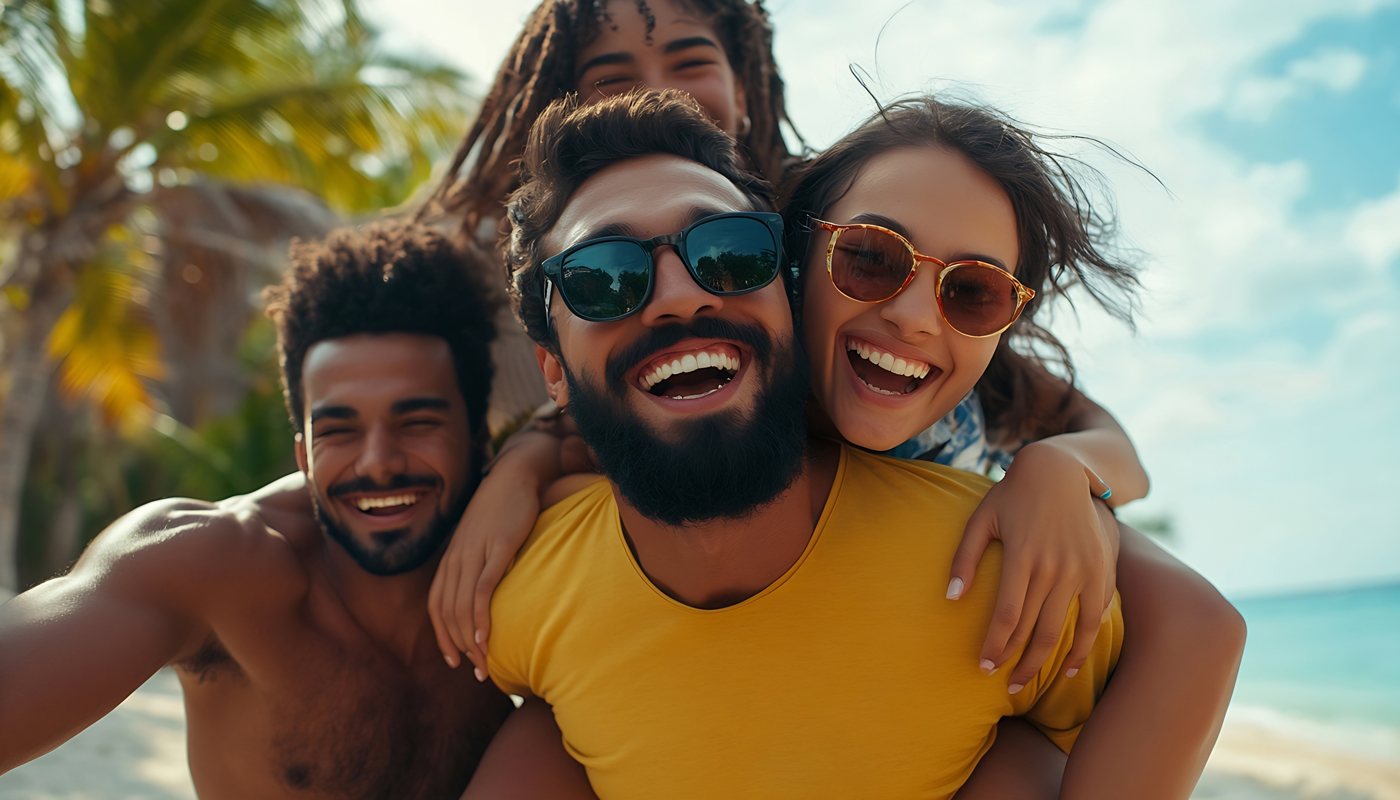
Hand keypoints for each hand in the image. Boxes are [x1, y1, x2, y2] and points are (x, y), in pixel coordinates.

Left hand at [428, 462, 544, 679]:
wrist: (514, 475)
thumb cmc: (502, 510)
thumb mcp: (482, 539)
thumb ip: (478, 565)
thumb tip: (485, 594)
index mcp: (451, 559)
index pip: (437, 606)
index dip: (442, 637)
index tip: (455, 661)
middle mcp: (457, 559)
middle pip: (448, 614)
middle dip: (460, 648)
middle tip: (478, 671)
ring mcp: (476, 553)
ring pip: (463, 607)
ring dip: (472, 642)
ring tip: (485, 665)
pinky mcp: (498, 548)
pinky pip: (483, 589)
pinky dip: (482, 617)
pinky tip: (488, 638)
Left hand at [946, 441, 1118, 692]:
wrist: (1062, 470)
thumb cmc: (1013, 495)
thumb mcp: (981, 518)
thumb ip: (963, 558)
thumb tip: (951, 599)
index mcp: (1023, 556)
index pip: (1007, 616)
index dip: (995, 646)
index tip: (984, 666)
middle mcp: (1055, 567)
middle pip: (1035, 630)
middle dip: (1018, 664)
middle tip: (1005, 685)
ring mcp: (1082, 569)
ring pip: (1065, 630)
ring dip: (1048, 662)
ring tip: (1029, 681)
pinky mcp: (1102, 570)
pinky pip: (1094, 617)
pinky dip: (1084, 645)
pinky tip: (1071, 665)